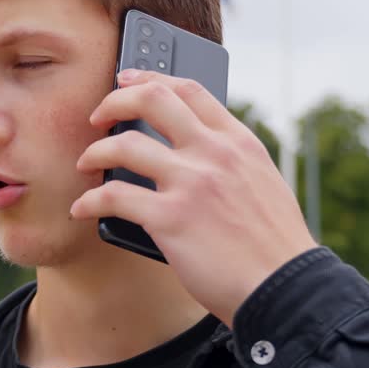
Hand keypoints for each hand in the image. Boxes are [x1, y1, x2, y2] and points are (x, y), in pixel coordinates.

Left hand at [71, 68, 316, 324]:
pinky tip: (83, 208)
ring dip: (94, 153)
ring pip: (124, 145)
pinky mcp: (170, 219)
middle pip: (152, 99)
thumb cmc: (273, 247)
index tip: (127, 81)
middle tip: (97, 117)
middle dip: (114, 101)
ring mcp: (191, 183)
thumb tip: (193, 155)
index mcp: (238, 143)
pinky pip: (113, 196)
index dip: (150, 79)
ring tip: (85, 166)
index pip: (190, 90)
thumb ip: (230, 163)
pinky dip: (90, 200)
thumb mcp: (262, 184)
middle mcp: (214, 153)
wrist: (285, 288)